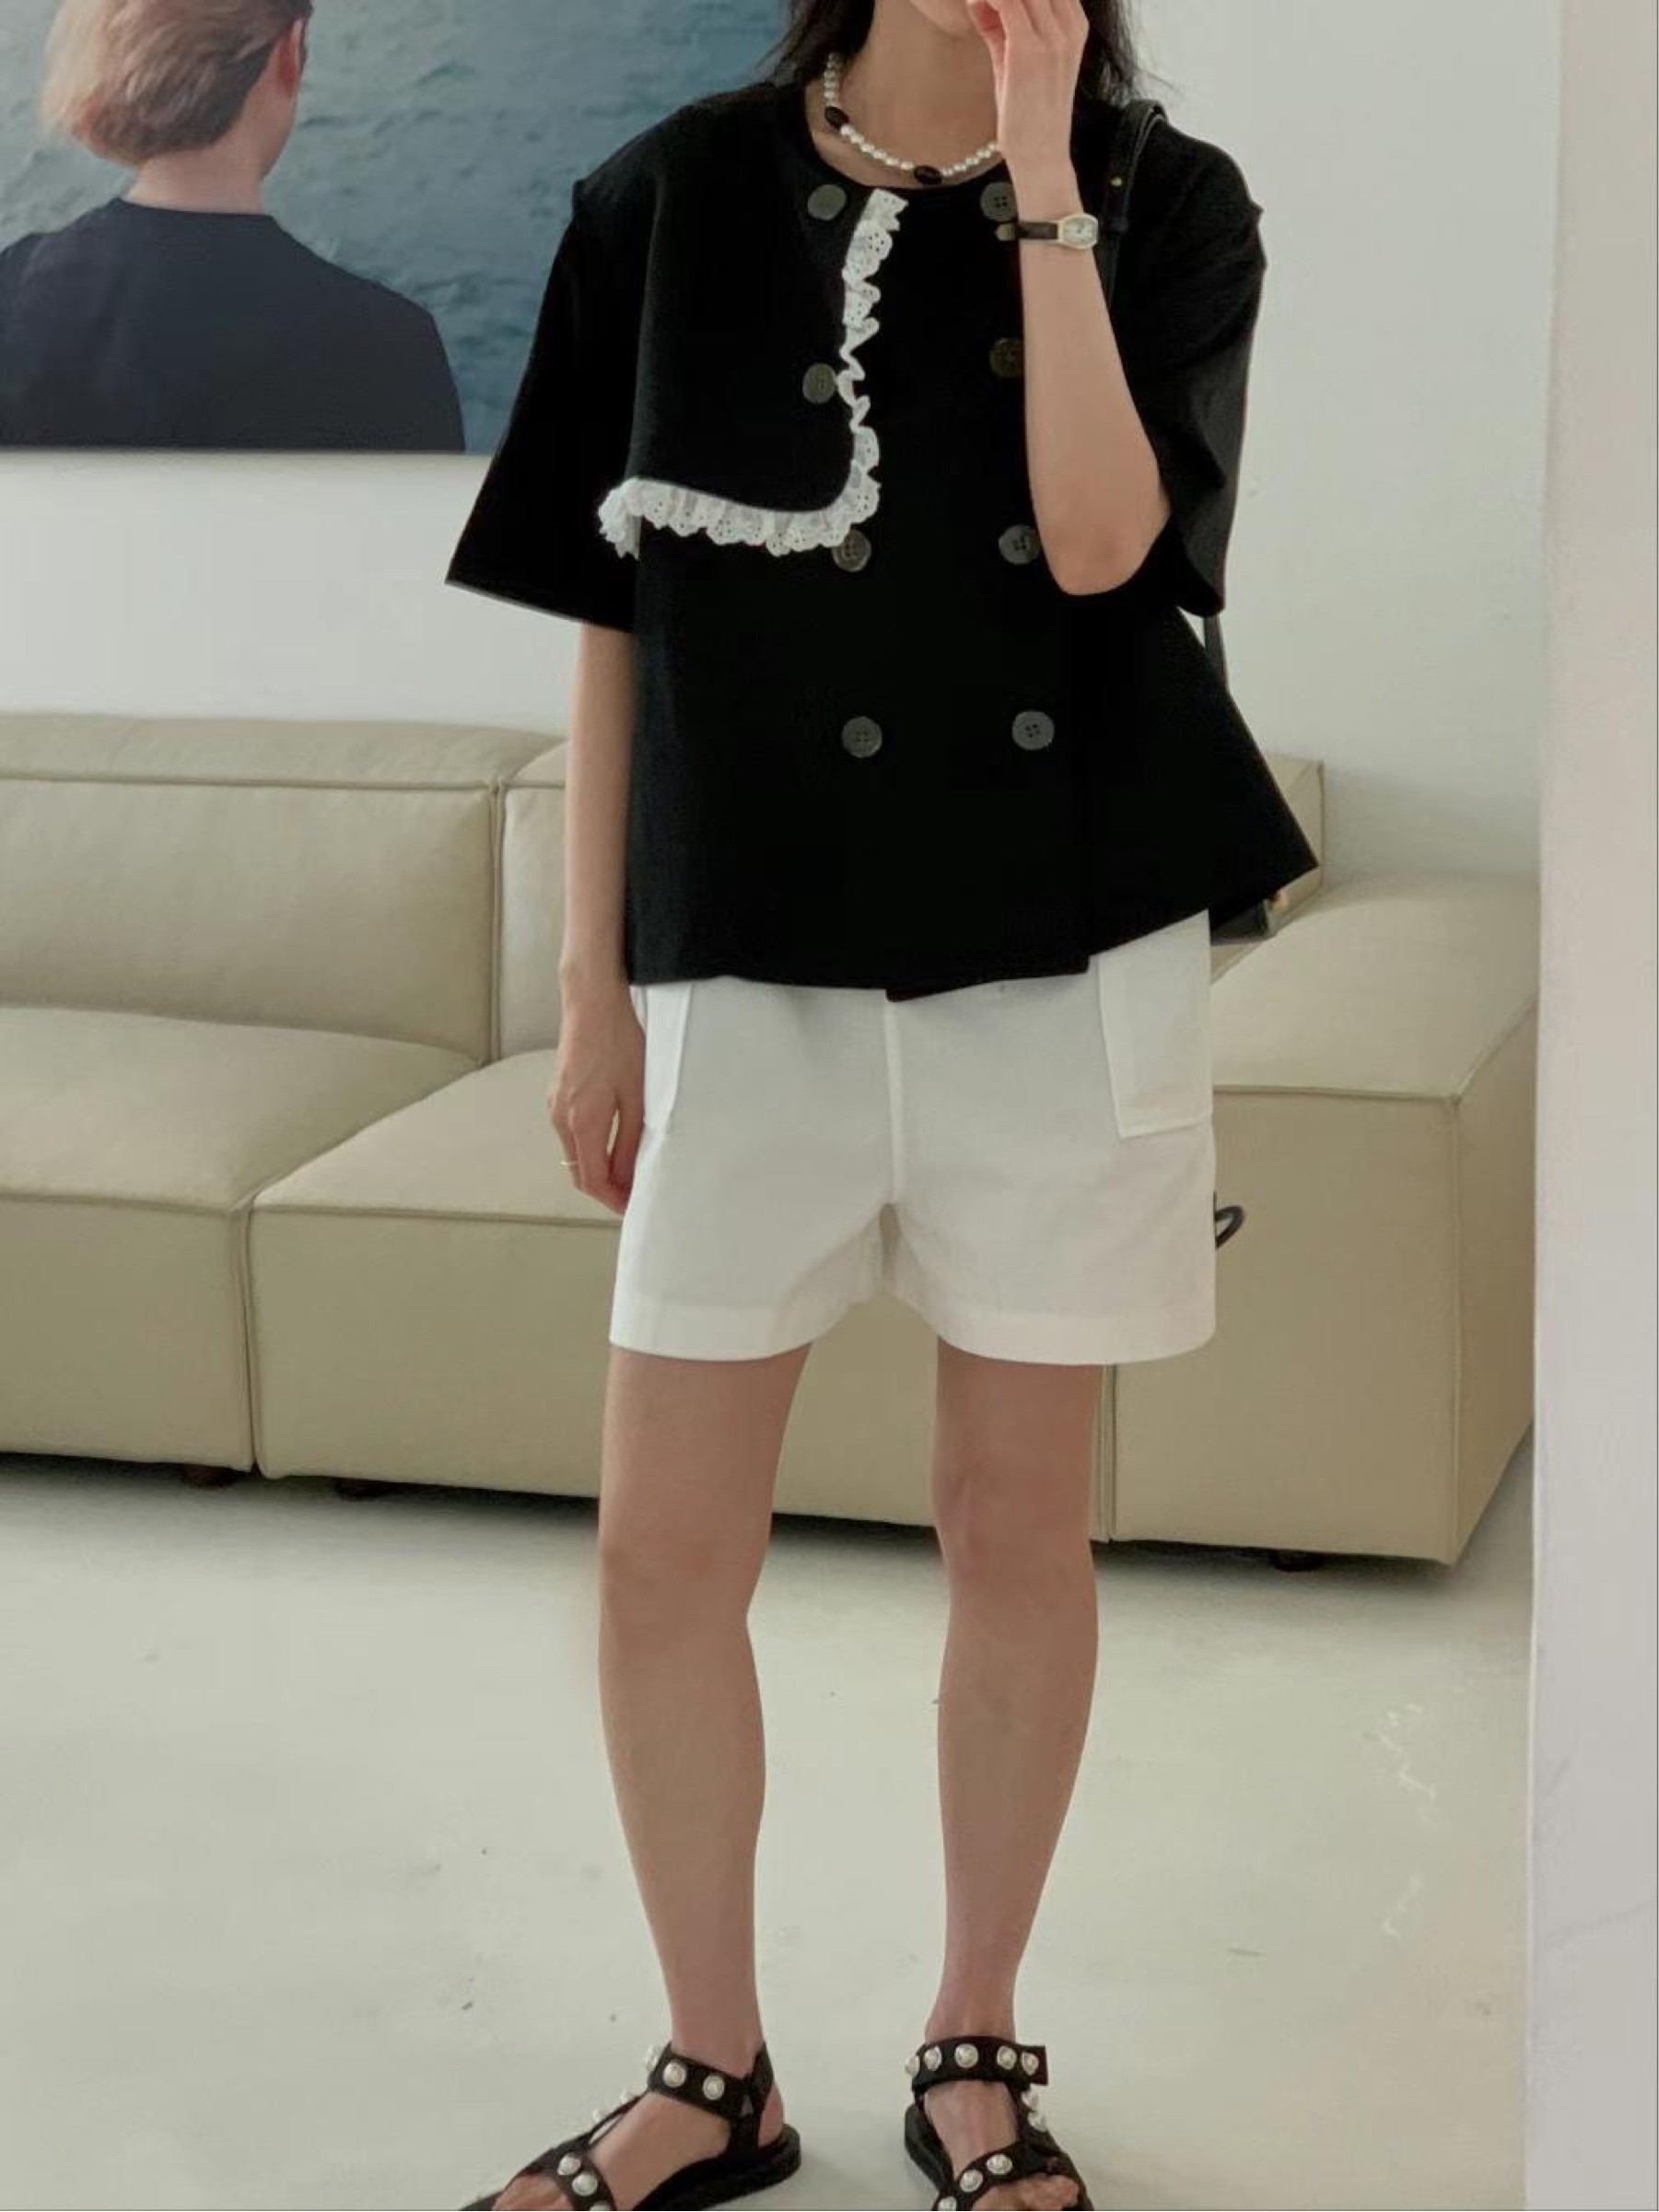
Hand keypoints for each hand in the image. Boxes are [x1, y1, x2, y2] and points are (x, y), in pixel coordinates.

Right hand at [549, 976, 644, 1215]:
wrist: (592, 1000)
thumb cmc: (619, 1041)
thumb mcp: (636, 1095)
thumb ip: (630, 1141)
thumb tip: (628, 1178)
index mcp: (582, 1122)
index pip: (592, 1180)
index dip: (613, 1200)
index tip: (634, 1208)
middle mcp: (561, 1118)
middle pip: (579, 1172)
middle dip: (606, 1189)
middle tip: (635, 1194)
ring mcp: (555, 1105)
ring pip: (575, 1153)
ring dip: (598, 1168)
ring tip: (630, 1170)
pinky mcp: (558, 1093)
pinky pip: (572, 1133)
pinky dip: (591, 1147)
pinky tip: (614, 1142)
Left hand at [964, 0, 1088, 186]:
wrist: (1041, 155)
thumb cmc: (1031, 114)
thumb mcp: (1020, 62)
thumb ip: (1003, 28)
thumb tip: (980, 1)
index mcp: (1074, 26)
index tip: (995, 1)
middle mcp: (1068, 27)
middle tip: (984, 1)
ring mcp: (1051, 37)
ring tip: (979, 4)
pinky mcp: (1027, 50)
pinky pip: (1006, 2)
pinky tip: (976, 5)